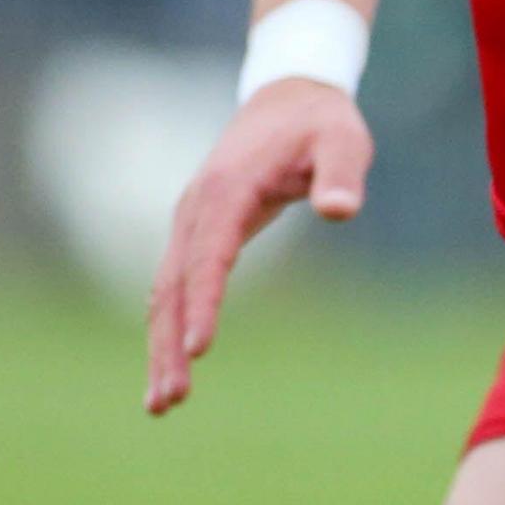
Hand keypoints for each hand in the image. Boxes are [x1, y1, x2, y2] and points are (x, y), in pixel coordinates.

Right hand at [143, 78, 372, 413]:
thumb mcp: (343, 139)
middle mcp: (195, 209)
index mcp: (227, 190)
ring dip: (161, 347)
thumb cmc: (321, 124)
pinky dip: (170, 326)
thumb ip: (342, 173)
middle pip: (174, 286)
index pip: (210, 256)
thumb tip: (341, 211)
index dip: (205, 302)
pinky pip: (176, 286)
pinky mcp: (195, 233)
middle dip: (169, 345)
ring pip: (166, 293)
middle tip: (171, 402)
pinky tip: (173, 365)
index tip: (201, 348)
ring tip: (164, 405)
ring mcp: (189, 222)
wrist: (288, 98)